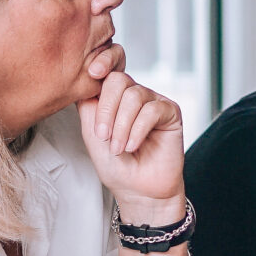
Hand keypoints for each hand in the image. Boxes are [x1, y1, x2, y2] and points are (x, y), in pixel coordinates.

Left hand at [78, 70, 185, 222]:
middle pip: (118, 80)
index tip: (91, 72)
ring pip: (134, 96)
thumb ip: (88, 107)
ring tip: (118, 148)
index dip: (100, 64)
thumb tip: (85, 81)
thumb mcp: (92, 135)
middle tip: (102, 135)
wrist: (138, 191)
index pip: (105, 72)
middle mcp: (133, 95)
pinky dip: (138, 130)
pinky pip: (152, 110)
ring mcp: (153, 102)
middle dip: (107, 109)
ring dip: (122, 125)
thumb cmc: (116, 166)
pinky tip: (132, 146)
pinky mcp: (170, 112)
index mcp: (113, 97)